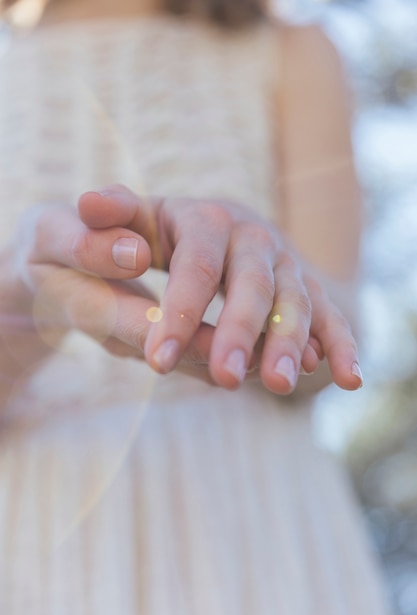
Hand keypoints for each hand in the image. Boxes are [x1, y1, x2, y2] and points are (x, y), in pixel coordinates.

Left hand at [74, 185, 362, 393]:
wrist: (201, 232)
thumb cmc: (151, 235)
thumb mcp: (128, 220)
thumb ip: (109, 217)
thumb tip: (88, 204)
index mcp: (205, 218)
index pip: (197, 264)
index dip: (182, 310)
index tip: (157, 360)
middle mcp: (253, 236)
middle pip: (255, 281)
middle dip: (241, 330)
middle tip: (226, 378)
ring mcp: (284, 262)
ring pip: (295, 300)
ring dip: (291, 342)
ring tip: (279, 385)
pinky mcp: (304, 288)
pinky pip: (330, 315)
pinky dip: (341, 343)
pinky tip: (347, 377)